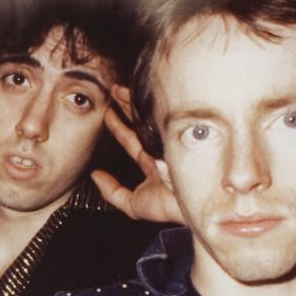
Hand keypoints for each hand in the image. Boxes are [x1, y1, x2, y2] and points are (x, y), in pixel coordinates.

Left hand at [90, 86, 183, 223]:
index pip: (131, 140)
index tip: (108, 112)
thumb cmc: (172, 207)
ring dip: (135, 101)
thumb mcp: (134, 205)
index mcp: (153, 163)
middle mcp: (163, 147)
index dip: (119, 127)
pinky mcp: (184, 130)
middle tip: (114, 90)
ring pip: (151, 115)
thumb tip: (95, 176)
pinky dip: (155, 105)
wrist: (200, 202)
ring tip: (121, 88)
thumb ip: (113, 192)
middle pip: (141, 122)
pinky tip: (143, 93)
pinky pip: (167, 114)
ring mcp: (174, 137)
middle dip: (127, 106)